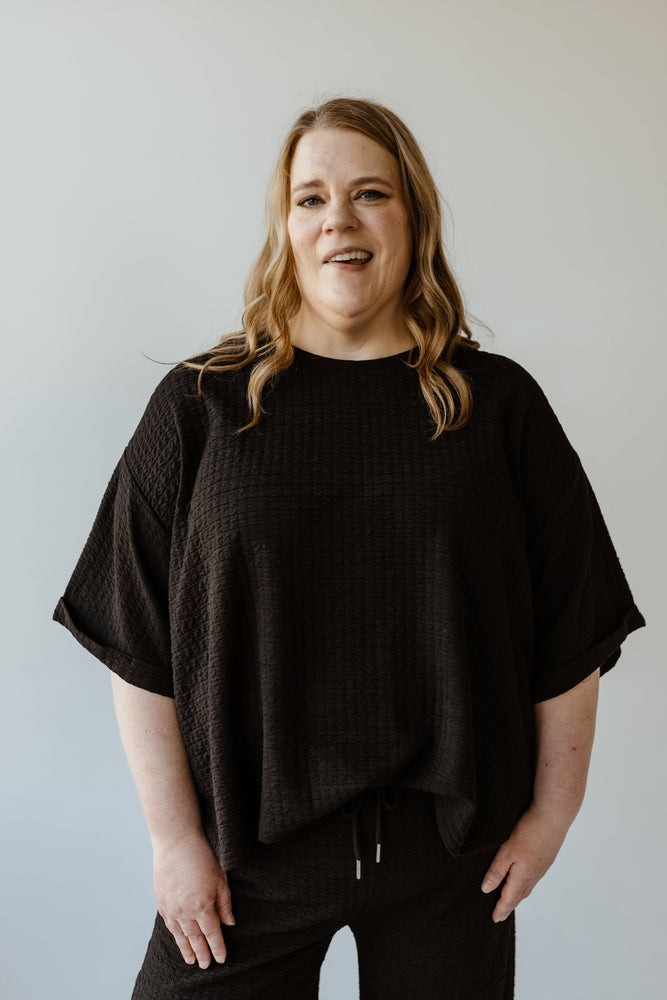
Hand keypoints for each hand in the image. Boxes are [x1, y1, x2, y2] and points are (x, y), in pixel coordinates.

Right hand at [152, 830, 236, 967]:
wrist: (176, 842)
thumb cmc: (201, 856)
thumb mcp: (220, 879)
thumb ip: (224, 904)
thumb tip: (229, 923)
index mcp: (202, 907)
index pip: (212, 934)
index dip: (217, 947)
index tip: (221, 958)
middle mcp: (185, 911)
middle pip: (195, 938)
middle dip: (202, 953)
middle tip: (205, 965)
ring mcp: (170, 908)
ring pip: (180, 935)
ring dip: (186, 949)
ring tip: (191, 960)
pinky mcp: (161, 901)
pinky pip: (168, 924)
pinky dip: (175, 935)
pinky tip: (178, 939)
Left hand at [481, 802, 569, 922]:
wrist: (554, 815)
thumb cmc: (530, 831)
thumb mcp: (507, 850)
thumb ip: (497, 871)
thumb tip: (486, 890)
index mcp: (523, 875)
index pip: (509, 898)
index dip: (501, 909)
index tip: (494, 919)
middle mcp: (534, 874)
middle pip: (520, 895)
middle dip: (509, 905)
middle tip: (501, 914)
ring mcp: (542, 865)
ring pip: (528, 885)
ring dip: (518, 895)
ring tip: (510, 899)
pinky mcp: (546, 856)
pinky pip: (534, 876)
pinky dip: (526, 883)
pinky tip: (524, 877)